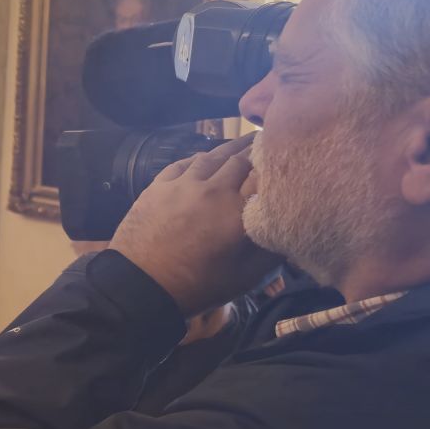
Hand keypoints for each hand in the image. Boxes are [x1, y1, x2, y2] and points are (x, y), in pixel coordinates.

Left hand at [109, 134, 278, 317]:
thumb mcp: (246, 276)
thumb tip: (288, 229)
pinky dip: (198, 158)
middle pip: (240, 159)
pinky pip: (182, 163)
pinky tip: (204, 158)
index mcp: (238, 210)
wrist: (140, 284)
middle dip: (256, 152)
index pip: (265, 175)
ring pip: (211, 157)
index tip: (289, 161)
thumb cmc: (198, 285)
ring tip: (242, 143)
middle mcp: (212, 189)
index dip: (277, 166)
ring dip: (229, 150)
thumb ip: (272, 249)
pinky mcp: (158, 185)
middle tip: (268, 145)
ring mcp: (182, 184)